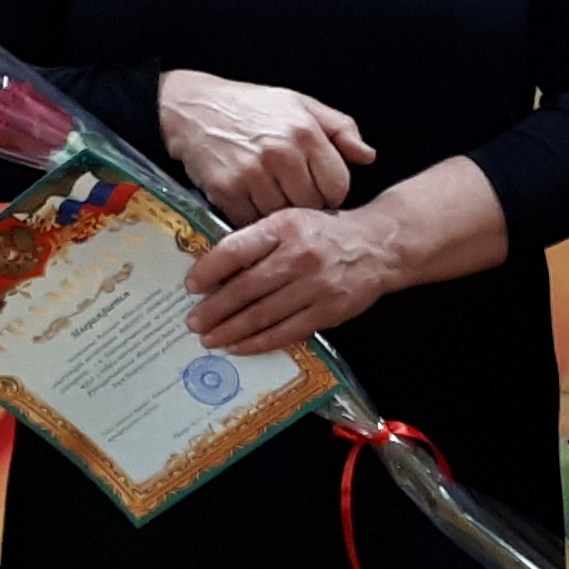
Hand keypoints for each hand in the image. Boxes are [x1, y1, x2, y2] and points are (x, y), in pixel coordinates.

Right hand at [157, 69, 374, 224]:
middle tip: (292, 194)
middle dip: (306, 204)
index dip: (331, 192)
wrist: (192, 108)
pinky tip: (249, 200)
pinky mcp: (226, 191)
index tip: (319, 189)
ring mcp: (252, 175)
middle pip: (312, 205)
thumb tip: (368, 156)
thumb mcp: (300, 104)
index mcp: (305, 132)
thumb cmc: (250, 106)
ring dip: (279, 214)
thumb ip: (339, 129)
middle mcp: (281, 154)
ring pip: (283, 217)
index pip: (338, 185)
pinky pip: (252, 221)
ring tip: (270, 195)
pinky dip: (252, 217)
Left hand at [187, 206, 403, 351]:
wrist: (378, 246)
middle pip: (245, 288)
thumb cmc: (324, 233)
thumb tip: (214, 270)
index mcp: (283, 228)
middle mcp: (298, 256)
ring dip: (230, 330)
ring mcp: (315, 287)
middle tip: (193, 322)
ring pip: (263, 315)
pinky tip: (239, 346)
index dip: (208, 270)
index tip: (191, 286)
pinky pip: (286, 333)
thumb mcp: (289, 221)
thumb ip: (256, 241)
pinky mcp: (328, 312)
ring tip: (209, 338)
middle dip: (214, 309)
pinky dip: (258, 343)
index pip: (235, 250)